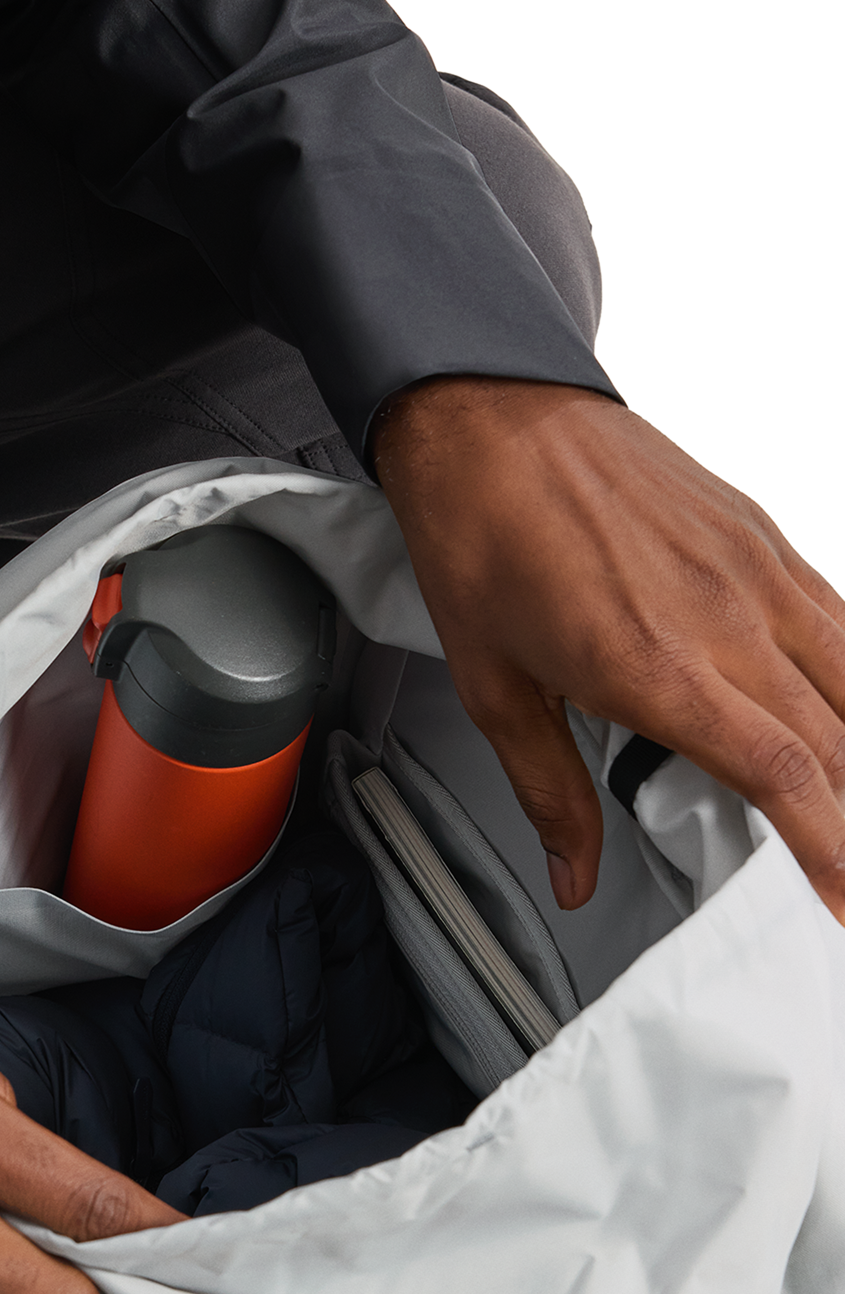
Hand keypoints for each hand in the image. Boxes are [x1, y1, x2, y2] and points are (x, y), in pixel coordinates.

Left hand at [371, 377, 844, 919]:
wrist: (490, 421)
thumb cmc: (484, 539)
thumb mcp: (493, 690)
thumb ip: (550, 794)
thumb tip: (574, 873)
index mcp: (657, 666)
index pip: (783, 773)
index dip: (835, 848)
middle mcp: (726, 618)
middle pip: (838, 741)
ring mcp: (757, 572)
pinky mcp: (764, 539)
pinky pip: (841, 622)